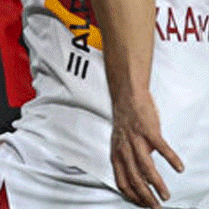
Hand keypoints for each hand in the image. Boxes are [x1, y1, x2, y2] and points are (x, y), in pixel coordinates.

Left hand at [111, 91, 182, 208]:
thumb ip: (130, 161)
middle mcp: (124, 149)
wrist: (127, 98)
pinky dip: (171, 159)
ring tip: (166, 195)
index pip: (122, 182)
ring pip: (146, 168)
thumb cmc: (126, 123)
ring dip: (157, 184)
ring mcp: (136, 140)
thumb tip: (141, 179)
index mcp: (117, 154)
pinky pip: (161, 148)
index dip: (132, 196)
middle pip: (134, 179)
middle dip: (146, 197)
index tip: (143, 204)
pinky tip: (179, 168)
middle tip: (156, 206)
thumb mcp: (122, 145)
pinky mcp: (148, 131)